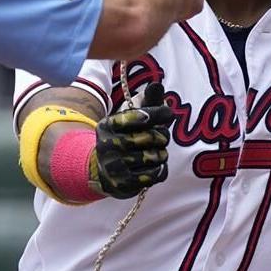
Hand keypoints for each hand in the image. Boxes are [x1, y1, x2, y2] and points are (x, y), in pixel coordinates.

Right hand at [88, 83, 172, 198]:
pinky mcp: (124, 185)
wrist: (103, 170)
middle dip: (162, 136)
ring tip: (155, 152)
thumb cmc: (123, 137)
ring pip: (156, 156)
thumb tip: (157, 85)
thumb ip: (146, 101)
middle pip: (151, 137)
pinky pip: (156, 175)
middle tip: (160, 137)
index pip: (140, 115)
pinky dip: (160, 169)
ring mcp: (115, 167)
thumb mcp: (129, 116)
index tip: (167, 114)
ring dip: (162, 154)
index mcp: (108, 124)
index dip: (158, 114)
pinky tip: (153, 165)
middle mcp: (108, 145)